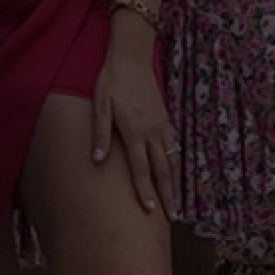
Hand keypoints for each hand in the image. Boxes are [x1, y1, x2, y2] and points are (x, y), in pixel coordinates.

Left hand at [89, 41, 178, 216]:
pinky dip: (177, 162)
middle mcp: (151, 132)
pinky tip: (175, 171)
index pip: (141, 169)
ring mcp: (161, 125)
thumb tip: (97, 160)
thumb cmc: (112, 81)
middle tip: (171, 216)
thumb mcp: (100, 104)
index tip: (151, 211)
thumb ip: (100, 133)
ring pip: (171, 159)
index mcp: (134, 131)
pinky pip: (174, 145)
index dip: (146, 191)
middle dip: (167, 195)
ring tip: (176, 201)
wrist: (132, 57)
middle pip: (162, 170)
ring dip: (174, 182)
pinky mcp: (166, 117)